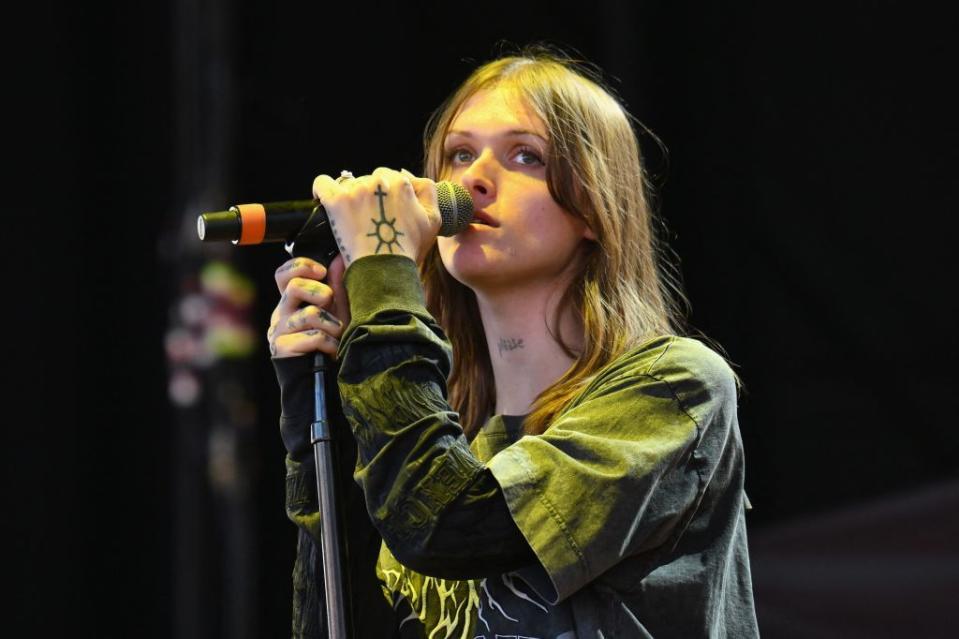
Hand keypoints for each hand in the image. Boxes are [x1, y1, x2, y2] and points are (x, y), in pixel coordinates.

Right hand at [268, 254, 349, 358]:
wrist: (321, 380)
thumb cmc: (330, 342)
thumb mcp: (337, 312)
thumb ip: (336, 286)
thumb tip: (339, 258)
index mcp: (291, 301)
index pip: (283, 274)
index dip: (300, 266)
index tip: (322, 272)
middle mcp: (280, 313)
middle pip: (294, 287)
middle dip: (321, 293)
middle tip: (332, 307)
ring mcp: (278, 331)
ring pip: (309, 313)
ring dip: (333, 325)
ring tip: (338, 336)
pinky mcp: (282, 348)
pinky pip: (313, 336)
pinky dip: (330, 343)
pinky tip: (332, 351)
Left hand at [312, 167, 441, 266]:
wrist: (385, 270)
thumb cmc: (409, 249)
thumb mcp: (433, 220)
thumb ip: (427, 191)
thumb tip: (407, 174)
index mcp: (402, 183)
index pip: (389, 177)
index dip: (386, 195)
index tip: (382, 212)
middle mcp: (379, 181)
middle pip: (368, 180)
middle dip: (368, 196)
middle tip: (368, 220)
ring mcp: (356, 190)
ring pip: (348, 184)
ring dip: (350, 197)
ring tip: (351, 220)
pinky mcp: (336, 201)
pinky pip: (322, 184)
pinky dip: (322, 190)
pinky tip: (324, 201)